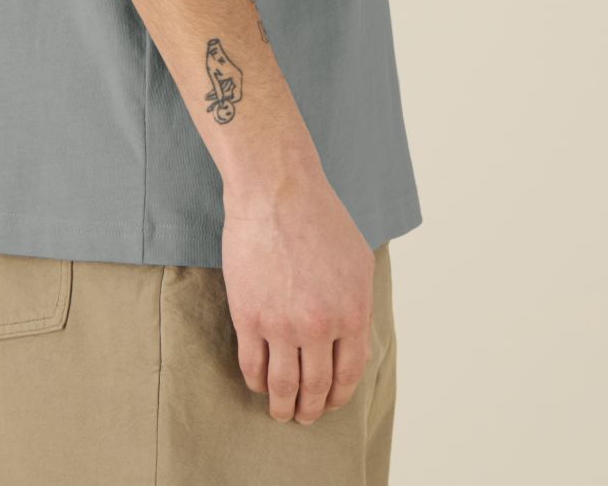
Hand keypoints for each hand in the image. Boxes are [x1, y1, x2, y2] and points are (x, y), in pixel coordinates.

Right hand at [221, 162, 376, 423]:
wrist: (276, 191)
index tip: (330, 402)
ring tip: (280, 411)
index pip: (349, 374)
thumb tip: (351, 338)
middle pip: (315, 387)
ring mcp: (282, 324)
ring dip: (282, 406)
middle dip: (310, 410)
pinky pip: (252, 365)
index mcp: (352, 313)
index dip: (339, 395)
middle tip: (305, 417)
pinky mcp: (249, 317)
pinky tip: (258, 383)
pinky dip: (256, 382)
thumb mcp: (358, 261)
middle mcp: (319, 326)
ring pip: (283, 386)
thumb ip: (357, 303)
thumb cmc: (319, 217)